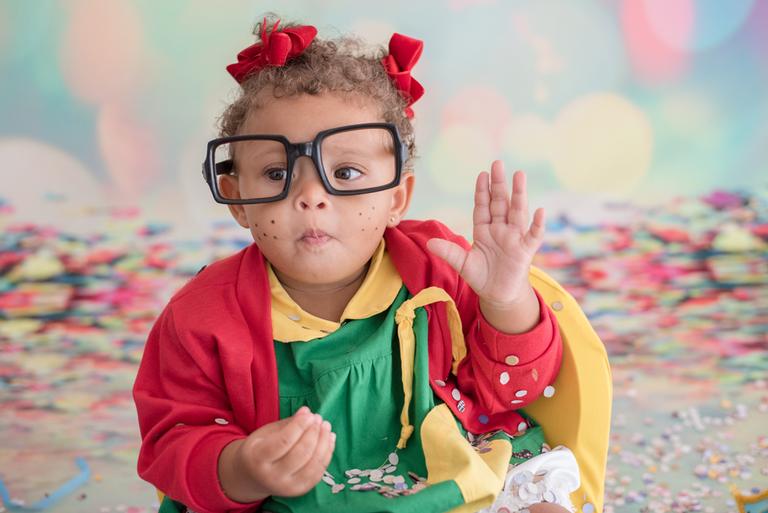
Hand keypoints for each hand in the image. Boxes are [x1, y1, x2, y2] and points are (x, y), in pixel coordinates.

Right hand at [235, 407, 335, 498]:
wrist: (252, 477)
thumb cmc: (260, 449)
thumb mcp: (266, 433)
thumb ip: (287, 423)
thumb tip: (307, 412)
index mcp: (258, 459)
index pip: (284, 441)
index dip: (300, 426)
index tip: (310, 414)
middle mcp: (272, 477)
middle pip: (301, 453)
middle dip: (313, 433)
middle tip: (318, 418)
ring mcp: (287, 487)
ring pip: (313, 464)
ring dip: (324, 442)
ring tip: (326, 426)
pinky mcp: (300, 490)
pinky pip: (319, 472)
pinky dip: (327, 454)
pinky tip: (329, 439)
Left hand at [426, 160, 544, 307]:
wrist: (498, 295)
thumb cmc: (481, 276)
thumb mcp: (462, 264)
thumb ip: (449, 252)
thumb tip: (429, 243)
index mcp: (484, 230)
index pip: (483, 206)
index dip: (482, 191)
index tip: (482, 174)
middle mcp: (500, 230)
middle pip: (500, 203)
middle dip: (499, 184)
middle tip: (498, 163)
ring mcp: (514, 238)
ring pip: (517, 212)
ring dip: (519, 194)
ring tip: (519, 175)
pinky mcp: (525, 251)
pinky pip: (533, 235)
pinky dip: (538, 224)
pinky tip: (540, 211)